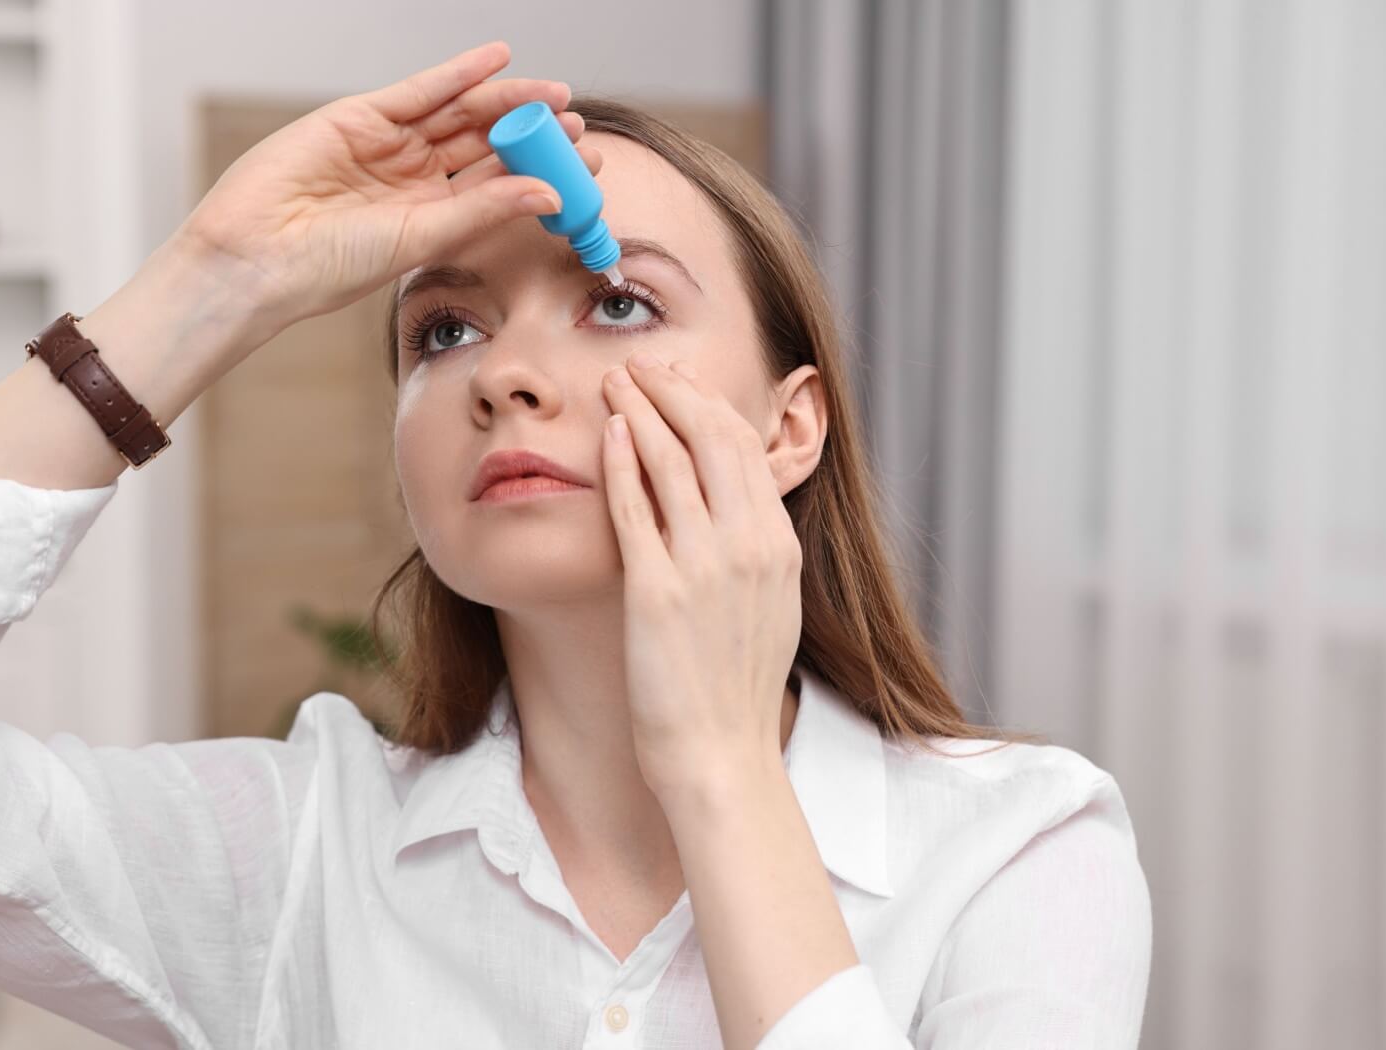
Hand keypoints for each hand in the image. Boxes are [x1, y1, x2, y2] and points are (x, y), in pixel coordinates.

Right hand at [173, 39, 601, 348]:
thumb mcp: (423, 237)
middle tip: (578, 126)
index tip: (587, 167)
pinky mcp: (361, 116)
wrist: (259, 256)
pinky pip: (420, 90)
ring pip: (460, 115)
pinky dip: (459, 73)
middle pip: (485, 147)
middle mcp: (415, 181)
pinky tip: (498, 60)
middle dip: (532, 134)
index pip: (498, 187)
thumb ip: (485, 209)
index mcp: (433, 219)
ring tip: (553, 95)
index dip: (541, 173)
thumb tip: (550, 192)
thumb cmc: (333, 266)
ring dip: (506, 100)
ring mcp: (389, 146)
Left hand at [599, 354, 804, 799]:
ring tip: (613, 381)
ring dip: (641, 410)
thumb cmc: (736, 686)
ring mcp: (704, 567)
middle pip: (711, 437)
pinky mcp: (657, 592)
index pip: (744, 447)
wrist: (721, 752)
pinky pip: (636, 509)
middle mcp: (748, 546)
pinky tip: (608, 435)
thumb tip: (736, 504)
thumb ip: (756, 549)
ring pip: (672, 460)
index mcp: (777, 546)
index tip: (678, 380)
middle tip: (641, 363)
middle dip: (673, 388)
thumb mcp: (770, 604)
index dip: (708, 402)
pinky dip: (622, 462)